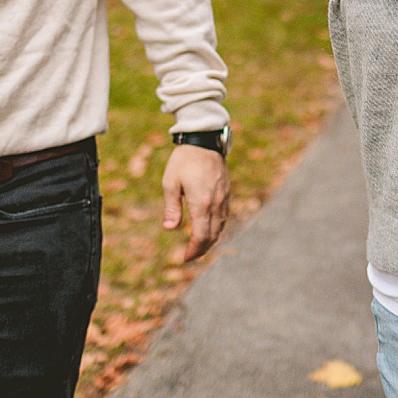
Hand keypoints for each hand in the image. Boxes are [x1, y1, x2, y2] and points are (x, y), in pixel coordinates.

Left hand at [161, 142, 229, 260]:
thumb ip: (171, 207)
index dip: (194, 250)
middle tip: (191, 255)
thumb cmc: (184, 160)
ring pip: (221, 226)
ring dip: (211, 239)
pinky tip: (209, 228)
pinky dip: (217, 227)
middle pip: (213, 235)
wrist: (204, 140)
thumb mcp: (170, 183)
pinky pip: (224, 216)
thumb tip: (170, 229)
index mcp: (201, 203)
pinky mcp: (226, 191)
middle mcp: (216, 203)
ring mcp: (223, 197)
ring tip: (199, 245)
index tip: (185, 258)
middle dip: (202, 249)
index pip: (201, 236)